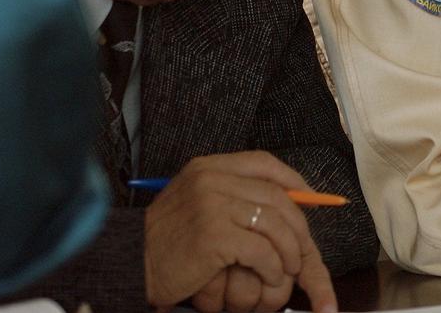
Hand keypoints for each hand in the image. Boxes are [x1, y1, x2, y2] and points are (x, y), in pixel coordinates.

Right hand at [143, 151, 336, 312]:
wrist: (129, 264)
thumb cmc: (166, 241)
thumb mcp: (197, 204)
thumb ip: (233, 195)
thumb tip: (287, 201)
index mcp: (209, 167)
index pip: (265, 163)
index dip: (294, 182)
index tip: (312, 199)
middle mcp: (211, 179)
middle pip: (277, 196)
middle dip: (299, 226)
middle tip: (304, 250)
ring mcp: (212, 205)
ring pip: (275, 224)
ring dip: (291, 251)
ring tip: (289, 269)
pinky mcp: (213, 235)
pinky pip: (261, 250)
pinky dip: (273, 267)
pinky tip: (271, 277)